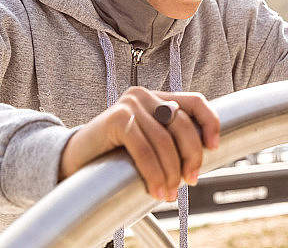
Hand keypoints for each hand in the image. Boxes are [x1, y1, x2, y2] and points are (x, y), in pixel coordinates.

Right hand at [58, 87, 219, 201]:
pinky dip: (153, 173)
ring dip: (170, 172)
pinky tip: (154, 189)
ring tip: (168, 193)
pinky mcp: (116, 119)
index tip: (214, 147)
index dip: (210, 123)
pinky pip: (144, 150)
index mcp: (157, 98)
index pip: (195, 102)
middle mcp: (145, 95)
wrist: (74, 159)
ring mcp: (130, 105)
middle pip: (183, 124)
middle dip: (191, 156)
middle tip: (190, 180)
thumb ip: (170, 140)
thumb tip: (201, 157)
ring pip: (164, 141)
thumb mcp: (148, 142)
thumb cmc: (114, 154)